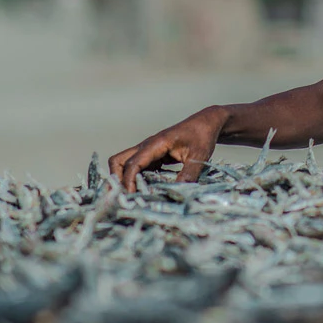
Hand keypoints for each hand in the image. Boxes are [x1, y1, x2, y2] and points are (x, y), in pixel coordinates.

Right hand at [109, 105, 227, 191]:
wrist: (206, 123)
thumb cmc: (202, 137)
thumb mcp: (199, 155)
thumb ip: (189, 173)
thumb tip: (178, 192)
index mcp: (156, 144)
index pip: (133, 163)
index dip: (129, 181)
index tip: (131, 196)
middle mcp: (147, 146)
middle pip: (119, 161)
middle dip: (116, 179)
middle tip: (121, 198)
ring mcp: (148, 151)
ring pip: (125, 164)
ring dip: (123, 180)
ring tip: (127, 198)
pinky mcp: (153, 156)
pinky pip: (137, 168)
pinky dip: (134, 179)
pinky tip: (141, 192)